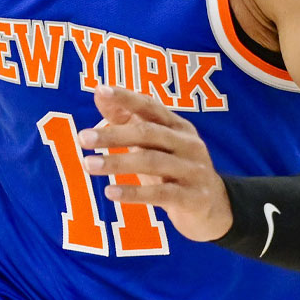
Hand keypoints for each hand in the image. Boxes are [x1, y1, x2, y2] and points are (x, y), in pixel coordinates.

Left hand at [82, 87, 232, 242]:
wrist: (216, 210)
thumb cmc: (176, 173)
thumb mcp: (156, 146)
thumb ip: (129, 121)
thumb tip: (99, 95)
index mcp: (179, 127)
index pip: (151, 106)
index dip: (126, 97)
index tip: (100, 90)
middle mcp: (188, 144)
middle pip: (148, 133)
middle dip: (113, 134)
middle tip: (83, 138)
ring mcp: (193, 170)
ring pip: (152, 161)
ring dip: (117, 163)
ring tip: (88, 165)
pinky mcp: (193, 197)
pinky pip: (160, 193)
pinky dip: (134, 192)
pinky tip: (110, 192)